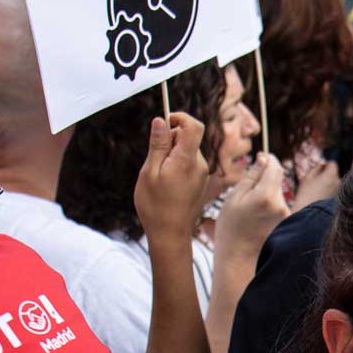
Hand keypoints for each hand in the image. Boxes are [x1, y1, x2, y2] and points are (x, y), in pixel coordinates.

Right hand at [134, 113, 210, 256]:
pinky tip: (166, 183)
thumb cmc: (156, 206)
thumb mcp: (150, 172)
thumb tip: (161, 120)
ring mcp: (202, 175)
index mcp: (187, 160)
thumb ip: (157, 145)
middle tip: (154, 158)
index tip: (165, 121)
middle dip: (170, 139)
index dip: (180, 117)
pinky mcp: (200, 183)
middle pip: (189, 137)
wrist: (170, 235)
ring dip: (172, 154)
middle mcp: (200, 165)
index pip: (194, 126)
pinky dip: (176, 165)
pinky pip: (189, 164)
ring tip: (159, 174)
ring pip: (187, 151)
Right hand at [212, 152, 288, 263]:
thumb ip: (251, 176)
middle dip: (265, 178)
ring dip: (266, 192)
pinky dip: (268, 204)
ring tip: (249, 208)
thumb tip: (264, 158)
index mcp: (266, 196)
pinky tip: (256, 216)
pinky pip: (278, 204)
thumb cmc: (230, 227)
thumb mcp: (234, 198)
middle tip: (246, 191)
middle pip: (277, 179)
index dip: (268, 160)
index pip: (275, 167)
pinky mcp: (286, 222)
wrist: (238, 258)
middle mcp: (281, 204)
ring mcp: (286, 215)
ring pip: (277, 191)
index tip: (260, 158)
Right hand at [292, 156, 340, 208]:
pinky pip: (334, 193)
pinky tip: (320, 199)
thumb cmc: (306, 195)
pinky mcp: (338, 200)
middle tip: (315, 182)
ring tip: (317, 192)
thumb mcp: (307, 178)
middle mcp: (338, 183)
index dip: (325, 165)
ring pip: (334, 184)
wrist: (308, 214)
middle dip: (326, 175)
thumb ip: (316, 168)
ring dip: (328, 185)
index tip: (319, 170)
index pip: (333, 164)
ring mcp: (339, 192)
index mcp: (331, 175)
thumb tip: (322, 164)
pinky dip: (329, 193)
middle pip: (334, 174)